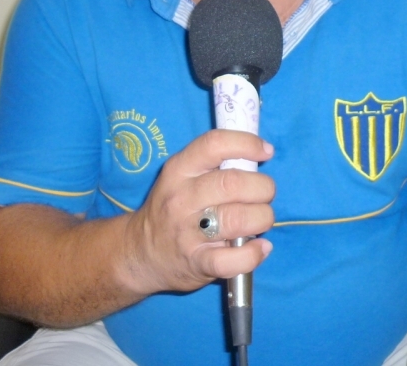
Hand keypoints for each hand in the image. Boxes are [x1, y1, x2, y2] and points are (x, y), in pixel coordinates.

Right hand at [120, 130, 275, 295]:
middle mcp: (182, 198)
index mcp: (179, 169)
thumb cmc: (173, 207)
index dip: (247, 144)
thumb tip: (259, 154)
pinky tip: (260, 247)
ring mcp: (188, 233)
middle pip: (233, 183)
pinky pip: (233, 260)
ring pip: (238, 219)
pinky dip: (254, 254)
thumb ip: (214, 164)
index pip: (215, 144)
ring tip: (261, 219)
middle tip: (264, 194)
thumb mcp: (181, 176)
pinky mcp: (197, 263)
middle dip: (263, 187)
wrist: (141, 252)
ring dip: (262, 217)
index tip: (266, 151)